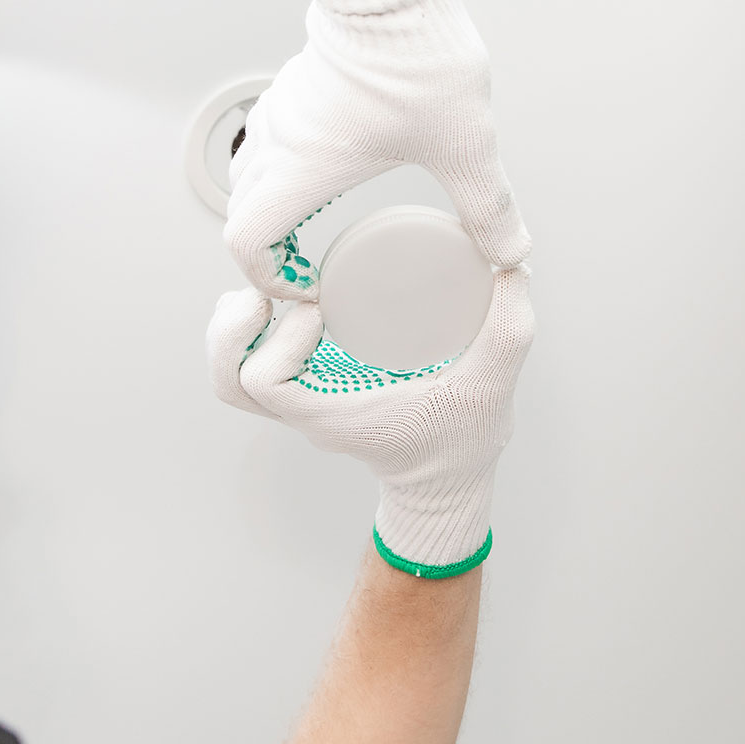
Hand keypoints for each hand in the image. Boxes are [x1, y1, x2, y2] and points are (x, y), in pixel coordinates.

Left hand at [206, 261, 535, 573]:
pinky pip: (247, 364)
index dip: (277, 341)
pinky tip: (275, 295)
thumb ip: (509, 328)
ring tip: (268, 288)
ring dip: (233, 330)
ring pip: (230, 373)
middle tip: (272, 291)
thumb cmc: (462, 440)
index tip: (317, 310)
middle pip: (230, 380)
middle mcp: (305, 411)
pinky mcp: (302, 385)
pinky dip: (248, 332)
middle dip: (235, 333)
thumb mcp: (491, 385)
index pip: (265, 383)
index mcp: (332, 414)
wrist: (449, 477)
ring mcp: (298, 400)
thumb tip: (514, 266)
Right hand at [224, 0, 531, 303]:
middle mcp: (279, 144)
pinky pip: (267, 141)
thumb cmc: (415, 58)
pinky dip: (281, 169)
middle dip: (269, 250)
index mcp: (303, 171)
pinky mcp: (294, 87)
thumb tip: (511, 250)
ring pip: (247, 177)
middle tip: (307, 263)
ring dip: (270, 207)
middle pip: (240, 216)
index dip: (269, 278)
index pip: (246, 244)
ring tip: (312, 219)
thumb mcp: (463, 147)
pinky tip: (329, 162)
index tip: (309, 284)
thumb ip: (487, 207)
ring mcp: (280, 113)